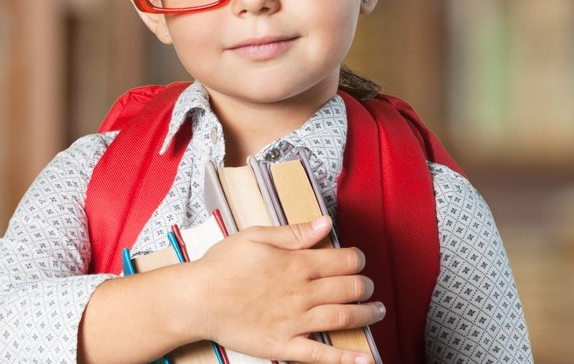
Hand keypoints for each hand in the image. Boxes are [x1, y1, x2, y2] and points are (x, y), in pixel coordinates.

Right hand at [182, 216, 383, 363]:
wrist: (197, 299)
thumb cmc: (222, 265)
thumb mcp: (255, 237)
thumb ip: (293, 232)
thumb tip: (325, 223)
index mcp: (296, 264)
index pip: (343, 261)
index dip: (357, 260)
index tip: (357, 261)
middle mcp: (302, 293)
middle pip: (349, 289)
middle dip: (365, 287)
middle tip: (367, 287)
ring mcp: (295, 321)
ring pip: (343, 318)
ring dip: (367, 315)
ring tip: (377, 312)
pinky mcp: (285, 345)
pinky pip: (321, 355)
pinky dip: (346, 358)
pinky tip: (366, 358)